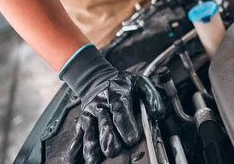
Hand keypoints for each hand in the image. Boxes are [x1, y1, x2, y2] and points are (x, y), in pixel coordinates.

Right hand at [60, 45, 164, 162]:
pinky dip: (75, 149)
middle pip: (104, 125)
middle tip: (113, 151)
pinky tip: (75, 160)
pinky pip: (77, 136)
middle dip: (108, 139)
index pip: (121, 111)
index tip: (132, 139)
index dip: (126, 126)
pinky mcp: (82, 123)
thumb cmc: (121, 83)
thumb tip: (158, 114)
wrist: (96, 78)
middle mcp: (100, 105)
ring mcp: (90, 115)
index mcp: (116, 94)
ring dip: (91, 147)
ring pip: (89, 132)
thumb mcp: (140, 82)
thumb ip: (152, 97)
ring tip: (93, 160)